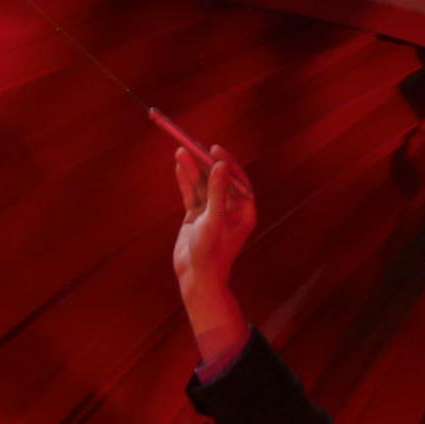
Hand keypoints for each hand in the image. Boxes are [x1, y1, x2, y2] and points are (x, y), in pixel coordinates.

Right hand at [171, 146, 254, 364]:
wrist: (196, 277)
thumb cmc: (211, 253)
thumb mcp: (214, 220)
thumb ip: (217, 192)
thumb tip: (221, 166)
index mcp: (244, 211)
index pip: (238, 180)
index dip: (227, 163)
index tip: (214, 150)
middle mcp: (230, 209)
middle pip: (219, 179)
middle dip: (206, 163)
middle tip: (194, 145)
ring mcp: (212, 212)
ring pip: (203, 185)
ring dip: (193, 169)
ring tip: (181, 152)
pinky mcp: (197, 217)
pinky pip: (192, 193)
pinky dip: (186, 180)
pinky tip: (180, 165)